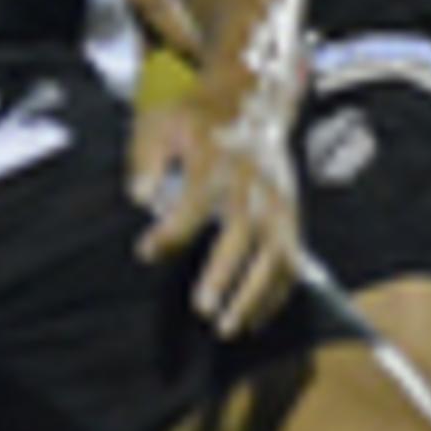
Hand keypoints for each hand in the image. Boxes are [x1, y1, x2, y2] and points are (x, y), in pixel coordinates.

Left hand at [130, 94, 298, 333]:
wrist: (252, 102)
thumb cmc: (195, 118)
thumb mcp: (161, 122)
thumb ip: (146, 158)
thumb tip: (139, 197)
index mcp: (216, 162)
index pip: (195, 202)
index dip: (172, 230)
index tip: (146, 251)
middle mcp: (252, 187)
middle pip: (242, 235)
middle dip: (224, 274)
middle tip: (201, 308)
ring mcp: (278, 204)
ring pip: (275, 256)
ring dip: (255, 295)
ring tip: (228, 328)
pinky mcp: (291, 216)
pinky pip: (291, 261)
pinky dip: (277, 293)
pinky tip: (254, 320)